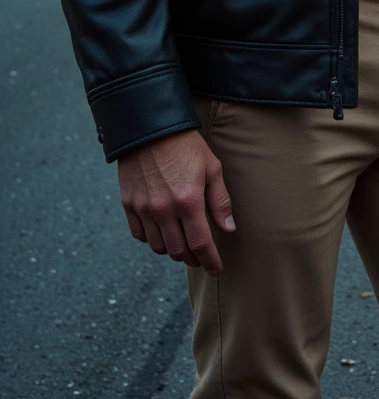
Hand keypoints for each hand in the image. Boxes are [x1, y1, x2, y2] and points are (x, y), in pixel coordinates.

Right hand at [118, 129, 234, 274]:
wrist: (150, 128)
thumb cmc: (186, 146)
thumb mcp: (211, 167)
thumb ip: (220, 201)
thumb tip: (229, 229)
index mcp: (188, 201)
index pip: (201, 244)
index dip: (210, 261)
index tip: (217, 270)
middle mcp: (163, 209)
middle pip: (178, 251)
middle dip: (193, 258)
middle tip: (201, 257)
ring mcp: (143, 208)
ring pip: (158, 247)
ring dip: (173, 250)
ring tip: (183, 244)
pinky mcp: (129, 204)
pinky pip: (140, 235)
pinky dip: (152, 239)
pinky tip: (163, 232)